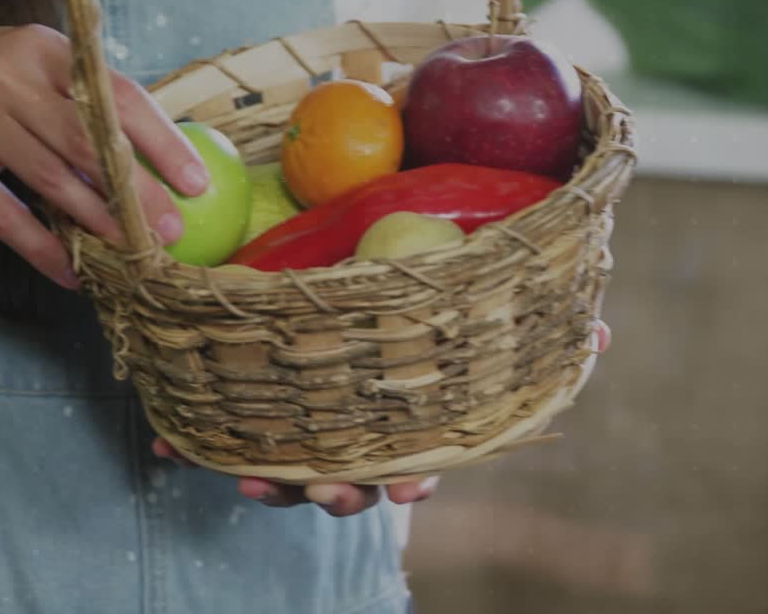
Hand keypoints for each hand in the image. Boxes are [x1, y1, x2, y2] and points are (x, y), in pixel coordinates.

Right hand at [0, 24, 208, 287]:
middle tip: (170, 232)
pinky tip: (70, 272)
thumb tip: (153, 156)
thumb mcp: (21, 67)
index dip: (160, 140)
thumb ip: (77, 100)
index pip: (115, 94)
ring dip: (96, 224)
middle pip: (88, 141)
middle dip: (137, 192)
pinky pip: (1, 214)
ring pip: (50, 178)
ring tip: (130, 254)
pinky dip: (40, 247)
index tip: (195, 181)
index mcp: (41, 48)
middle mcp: (4, 74)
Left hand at [149, 319, 611, 516]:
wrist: (329, 273)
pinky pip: (221, 433)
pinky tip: (166, 450)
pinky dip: (195, 446)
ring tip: (241, 477)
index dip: (413, 477)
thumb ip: (523, 317)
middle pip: (348, 480)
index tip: (406, 489)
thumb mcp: (471, 302)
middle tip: (322, 490)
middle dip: (336, 493)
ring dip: (265, 481)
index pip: (419, 458)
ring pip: (284, 467)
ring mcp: (303, 422)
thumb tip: (601, 334)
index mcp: (405, 414)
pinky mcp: (250, 407)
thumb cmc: (420, 298)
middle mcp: (355, 429)